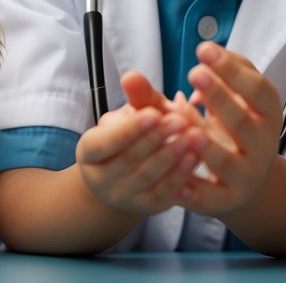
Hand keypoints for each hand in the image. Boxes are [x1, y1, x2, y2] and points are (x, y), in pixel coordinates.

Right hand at [74, 71, 204, 215]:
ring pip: (147, 178)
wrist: (130, 173)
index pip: (105, 142)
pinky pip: (163, 195)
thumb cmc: (134, 132)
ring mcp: (122, 197)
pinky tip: (196, 159)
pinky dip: (180, 177)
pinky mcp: (146, 208)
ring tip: (194, 138)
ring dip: (171, 158)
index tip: (155, 113)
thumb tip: (132, 76)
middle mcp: (100, 179)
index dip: (129, 129)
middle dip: (156, 140)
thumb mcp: (134, 112)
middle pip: (128, 160)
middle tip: (181, 122)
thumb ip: (137, 96)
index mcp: (89, 152)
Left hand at [178, 42, 282, 215]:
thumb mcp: (228, 96)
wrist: (246, 178)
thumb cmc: (232, 124)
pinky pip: (212, 197)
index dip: (233, 70)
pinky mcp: (230, 199)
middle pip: (244, 122)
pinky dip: (194, 190)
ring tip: (188, 131)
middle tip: (194, 73)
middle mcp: (264, 144)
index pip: (258, 89)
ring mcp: (249, 174)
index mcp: (269, 113)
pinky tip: (176, 184)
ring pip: (228, 162)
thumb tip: (194, 62)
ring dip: (209, 147)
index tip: (204, 49)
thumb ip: (212, 73)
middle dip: (220, 97)